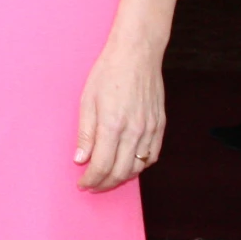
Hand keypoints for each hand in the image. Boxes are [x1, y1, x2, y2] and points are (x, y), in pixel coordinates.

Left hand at [76, 39, 165, 190]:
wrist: (137, 54)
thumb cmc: (108, 73)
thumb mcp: (87, 100)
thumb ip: (85, 134)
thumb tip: (80, 159)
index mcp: (112, 124)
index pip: (102, 165)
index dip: (91, 179)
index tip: (82, 184)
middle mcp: (134, 131)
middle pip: (120, 172)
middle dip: (104, 183)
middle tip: (92, 185)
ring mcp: (150, 129)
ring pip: (138, 167)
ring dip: (121, 178)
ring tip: (107, 178)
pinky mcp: (160, 126)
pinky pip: (152, 156)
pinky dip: (140, 166)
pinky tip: (128, 165)